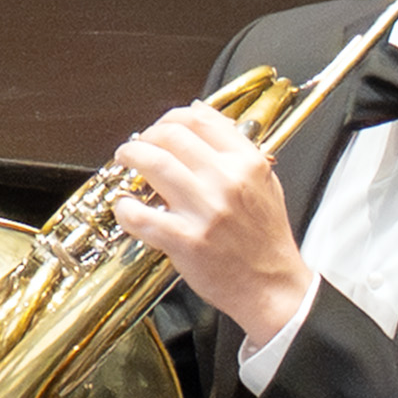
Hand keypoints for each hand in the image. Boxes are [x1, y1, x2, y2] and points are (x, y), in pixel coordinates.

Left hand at [110, 96, 313, 347]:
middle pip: (171, 135)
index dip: (171, 118)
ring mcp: (205, 210)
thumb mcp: (263, 181)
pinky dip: (124, 207)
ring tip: (124, 162)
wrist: (273, 286)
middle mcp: (226, 180)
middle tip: (136, 146)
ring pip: (153, 163)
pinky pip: (141, 215)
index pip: (200, 119)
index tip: (160, 128)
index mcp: (246, 163)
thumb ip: (234, 146)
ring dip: (129, 157)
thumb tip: (200, 111)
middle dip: (145, 136)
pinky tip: (124, 206)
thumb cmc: (265, 238)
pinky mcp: (186, 240)